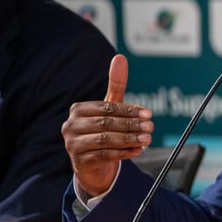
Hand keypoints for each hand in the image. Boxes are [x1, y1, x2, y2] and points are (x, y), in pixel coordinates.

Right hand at [62, 54, 153, 195]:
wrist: (92, 163)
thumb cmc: (102, 129)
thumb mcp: (110, 107)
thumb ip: (116, 84)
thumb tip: (120, 57)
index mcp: (78, 110)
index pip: (107, 108)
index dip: (129, 111)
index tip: (149, 114)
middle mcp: (71, 126)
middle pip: (106, 124)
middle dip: (131, 125)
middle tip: (151, 127)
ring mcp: (72, 145)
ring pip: (105, 140)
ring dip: (129, 139)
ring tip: (147, 139)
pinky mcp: (79, 162)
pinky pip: (104, 156)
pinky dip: (124, 153)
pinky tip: (138, 150)